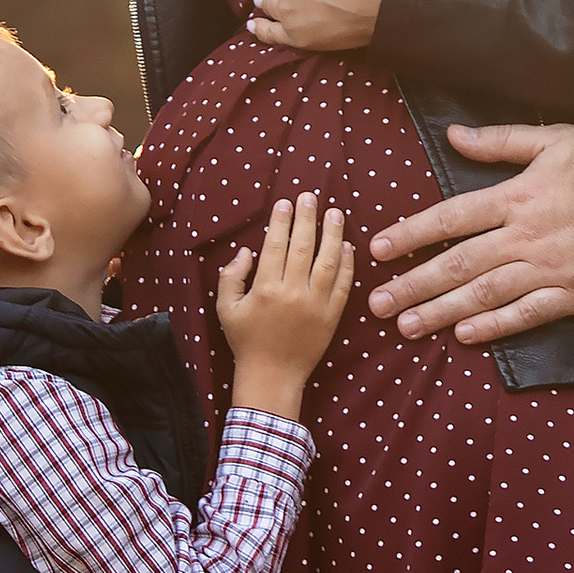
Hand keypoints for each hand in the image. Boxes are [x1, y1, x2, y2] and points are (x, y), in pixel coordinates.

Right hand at [217, 191, 356, 416]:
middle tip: (311, 196)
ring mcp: (316, 304)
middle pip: (303, 246)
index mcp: (265, 288)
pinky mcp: (332, 316)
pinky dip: (347, 264)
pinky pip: (343, 285)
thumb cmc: (246, 341)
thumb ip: (231, 277)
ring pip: (328, 261)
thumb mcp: (226, 308)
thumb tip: (247, 251)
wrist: (272, 376)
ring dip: (332, 234)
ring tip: (335, 212)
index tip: (286, 203)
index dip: (282, 221)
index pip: (276, 245)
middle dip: (307, 218)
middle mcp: (292, 292)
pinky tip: (348, 246)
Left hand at [365, 124, 573, 342]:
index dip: (411, 234)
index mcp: (515, 197)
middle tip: (377, 304)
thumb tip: (453, 135)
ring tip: (407, 326)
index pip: (451, 217)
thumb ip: (500, 140)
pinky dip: (495, 327)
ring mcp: (546, 269)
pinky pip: (527, 315)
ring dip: (441, 311)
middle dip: (413, 285)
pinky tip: (465, 336)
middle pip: (457, 264)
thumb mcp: (552, 141)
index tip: (379, 249)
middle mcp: (523, 237)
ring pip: (484, 294)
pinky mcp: (572, 294)